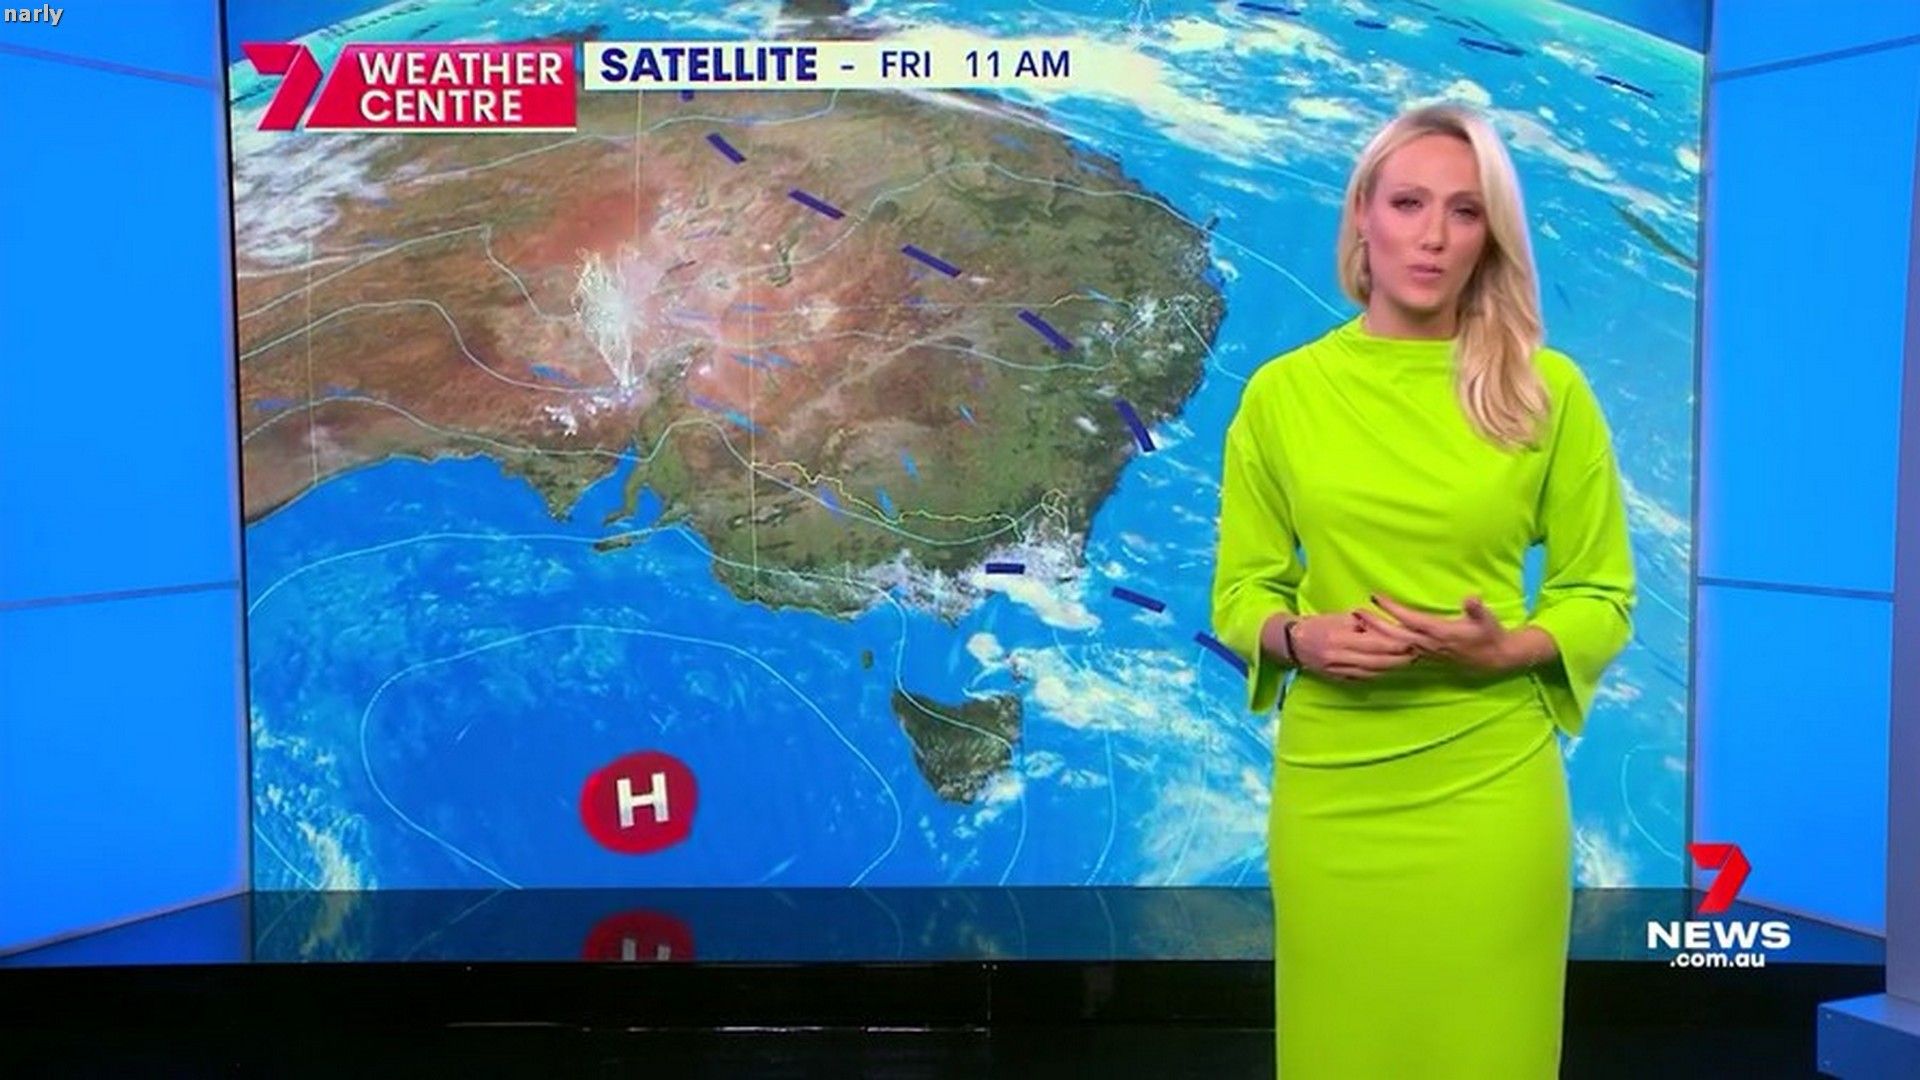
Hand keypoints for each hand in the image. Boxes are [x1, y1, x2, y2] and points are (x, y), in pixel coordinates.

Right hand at [1266, 612, 1420, 681]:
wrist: (1293, 643)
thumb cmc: (1319, 624)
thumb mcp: (1340, 618)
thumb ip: (1363, 624)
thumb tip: (1387, 627)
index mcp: (1339, 638)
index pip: (1373, 644)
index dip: (1394, 645)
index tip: (1411, 642)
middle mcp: (1338, 657)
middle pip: (1375, 661)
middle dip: (1398, 659)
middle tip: (1417, 655)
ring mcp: (1337, 670)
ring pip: (1371, 672)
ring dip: (1391, 668)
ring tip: (1407, 662)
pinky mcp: (1337, 678)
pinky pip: (1362, 677)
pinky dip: (1378, 673)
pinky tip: (1389, 669)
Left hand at [1355, 593, 1515, 674]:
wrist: (1494, 659)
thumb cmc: (1489, 634)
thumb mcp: (1487, 619)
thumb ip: (1477, 609)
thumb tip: (1472, 598)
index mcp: (1440, 632)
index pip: (1410, 619)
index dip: (1392, 609)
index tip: (1376, 597)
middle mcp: (1428, 644)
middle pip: (1395, 634)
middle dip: (1374, 623)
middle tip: (1355, 611)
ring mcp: (1425, 652)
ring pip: (1394, 645)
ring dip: (1376, 635)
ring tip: (1357, 624)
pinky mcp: (1425, 656)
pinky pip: (1399, 651)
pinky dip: (1384, 646)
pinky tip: (1372, 641)